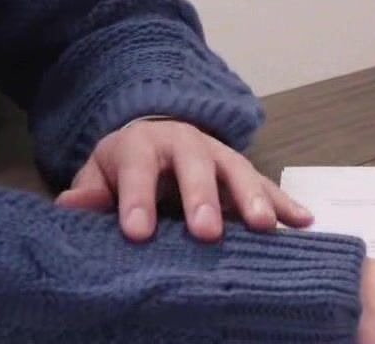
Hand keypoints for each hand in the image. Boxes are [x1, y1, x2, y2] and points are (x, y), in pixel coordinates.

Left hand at [54, 119, 312, 241]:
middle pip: (194, 163)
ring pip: (236, 169)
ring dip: (251, 197)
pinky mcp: (241, 171)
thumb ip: (88, 193)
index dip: (136, 198)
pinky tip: (303, 222)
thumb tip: (71, 203)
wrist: (153, 141)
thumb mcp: (98, 176)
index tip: (136, 233)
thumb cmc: (122, 170)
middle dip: (201, 197)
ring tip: (263, 225)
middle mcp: (184, 142)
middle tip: (205, 232)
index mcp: (140, 144)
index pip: (137, 168)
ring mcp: (217, 155)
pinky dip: (284, 202)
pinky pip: (265, 185)